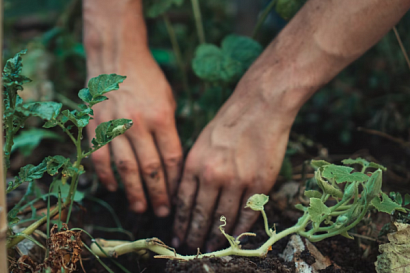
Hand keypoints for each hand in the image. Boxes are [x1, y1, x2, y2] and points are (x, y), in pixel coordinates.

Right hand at [86, 51, 182, 216]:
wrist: (117, 56)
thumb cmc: (148, 78)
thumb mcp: (168, 100)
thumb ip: (170, 129)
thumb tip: (171, 161)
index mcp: (162, 117)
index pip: (171, 158)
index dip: (175, 181)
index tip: (178, 196)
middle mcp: (138, 124)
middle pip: (150, 168)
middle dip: (158, 194)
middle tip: (162, 213)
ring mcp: (114, 125)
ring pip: (125, 168)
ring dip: (133, 192)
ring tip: (140, 208)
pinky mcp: (96, 125)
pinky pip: (100, 157)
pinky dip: (106, 176)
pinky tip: (113, 188)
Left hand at [172, 71, 296, 250]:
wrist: (259, 106)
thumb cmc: (228, 122)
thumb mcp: (201, 142)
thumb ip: (193, 169)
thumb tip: (186, 197)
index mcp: (194, 164)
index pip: (183, 203)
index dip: (180, 223)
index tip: (178, 236)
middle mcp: (212, 175)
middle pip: (201, 215)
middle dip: (194, 235)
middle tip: (191, 247)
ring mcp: (237, 180)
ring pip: (223, 219)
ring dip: (216, 236)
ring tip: (210, 247)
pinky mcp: (259, 183)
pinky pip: (247, 214)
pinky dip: (240, 229)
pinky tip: (234, 238)